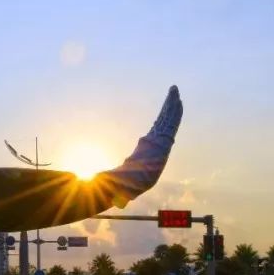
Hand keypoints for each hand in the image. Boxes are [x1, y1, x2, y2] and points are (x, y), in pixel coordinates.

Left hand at [104, 85, 182, 206]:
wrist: (133, 185)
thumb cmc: (124, 182)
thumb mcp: (118, 175)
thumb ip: (109, 175)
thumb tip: (96, 177)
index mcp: (150, 148)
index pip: (158, 128)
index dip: (162, 119)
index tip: (164, 112)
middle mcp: (158, 142)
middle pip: (165, 119)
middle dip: (169, 106)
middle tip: (173, 91)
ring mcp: (162, 140)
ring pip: (169, 118)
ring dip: (172, 103)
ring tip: (174, 89)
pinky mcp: (165, 140)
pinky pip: (171, 123)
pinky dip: (175, 111)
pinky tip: (177, 100)